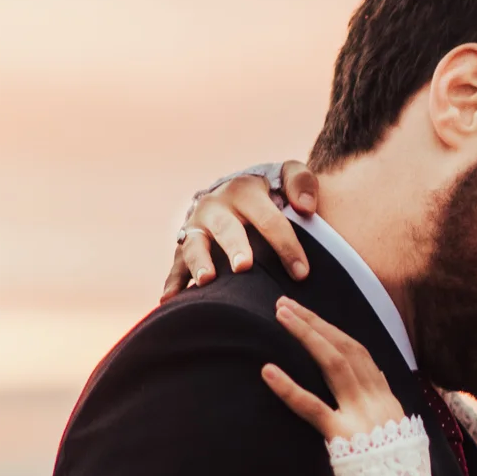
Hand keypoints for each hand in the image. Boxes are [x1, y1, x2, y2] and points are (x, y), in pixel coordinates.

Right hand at [163, 162, 319, 298]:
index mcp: (244, 190)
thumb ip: (301, 183)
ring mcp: (196, 227)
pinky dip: (173, 282)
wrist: (230, 190)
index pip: (269, 219)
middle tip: (243, 266)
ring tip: (207, 280)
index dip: (286, 245)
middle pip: (226, 228)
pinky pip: (176, 265)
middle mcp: (215, 207)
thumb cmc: (268, 190)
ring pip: (195, 245)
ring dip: (199, 263)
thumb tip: (305, 208)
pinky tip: (170, 299)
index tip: (301, 273)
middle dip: (234, 247)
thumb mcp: (285, 175)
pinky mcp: (184, 245)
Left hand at [260, 297, 407, 440]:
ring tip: (280, 317)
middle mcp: (377, 399)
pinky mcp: (342, 436)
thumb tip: (359, 386)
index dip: (333, 330)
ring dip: (307, 335)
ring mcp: (362, 415)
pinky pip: (313, 407)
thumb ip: (374, 408)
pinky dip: (289, 387)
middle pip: (346, 348)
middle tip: (285, 305)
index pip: (360, 352)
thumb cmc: (390, 471)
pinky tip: (267, 371)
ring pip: (334, 363)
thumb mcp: (390, 434)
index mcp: (387, 398)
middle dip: (315, 323)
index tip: (309, 314)